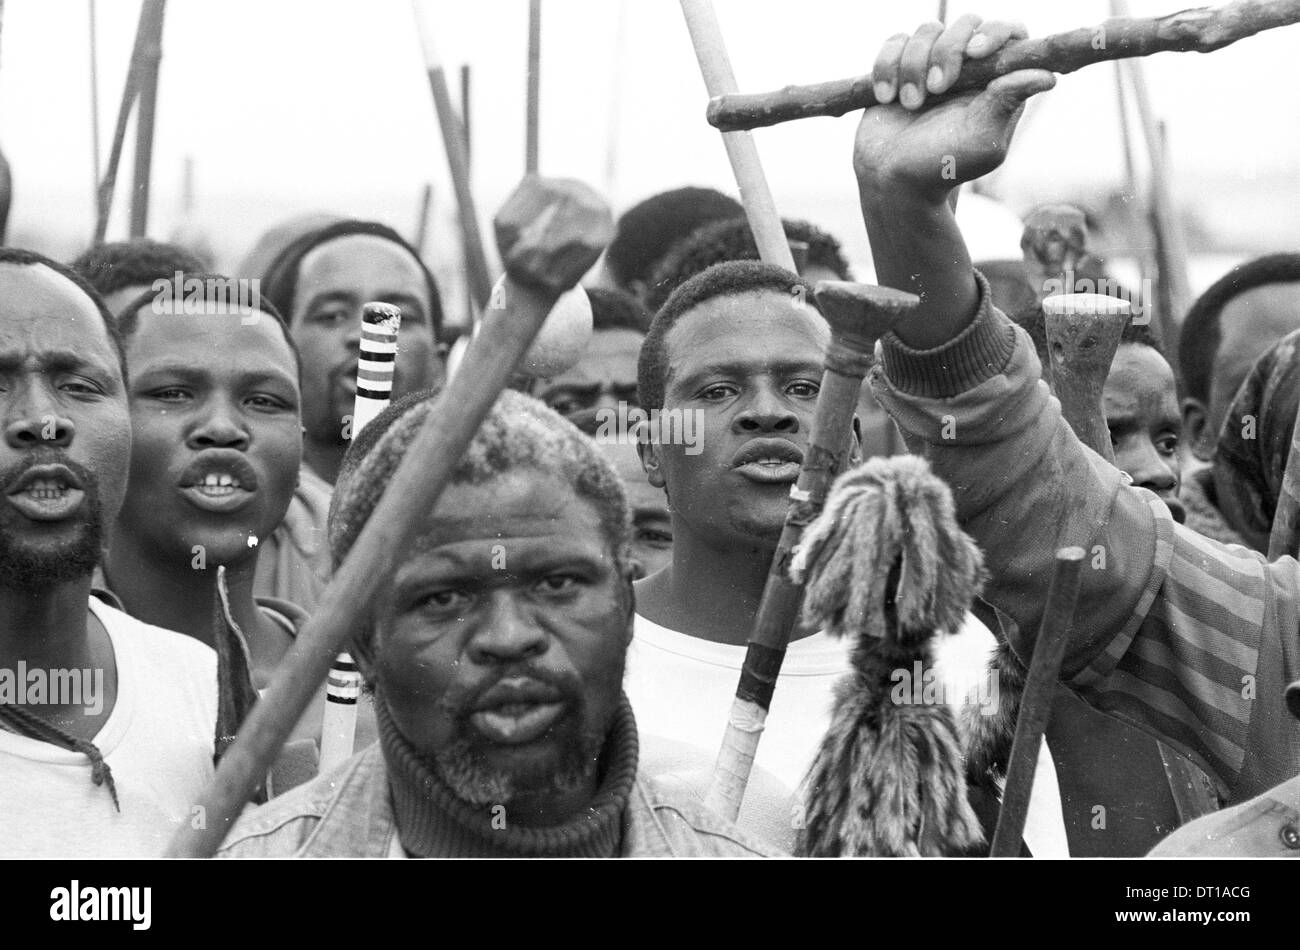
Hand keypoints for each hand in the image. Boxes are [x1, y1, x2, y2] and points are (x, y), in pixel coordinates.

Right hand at [854, 16, 1054, 201]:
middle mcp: (968, 67)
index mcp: (997, 81)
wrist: (893, 181)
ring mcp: (932, 63)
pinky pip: (894, 44)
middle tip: (935, 89)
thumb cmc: (942, 167)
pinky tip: (887, 98)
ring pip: (926, 31)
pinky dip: (886, 67)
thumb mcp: (982, 142)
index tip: (976, 52)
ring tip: (910, 104)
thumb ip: (1008, 103)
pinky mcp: (899, 66)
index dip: (996, 32)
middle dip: (947, 51)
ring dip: (913, 66)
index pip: (1009, 34)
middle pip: (967, 24)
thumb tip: (1048, 76)